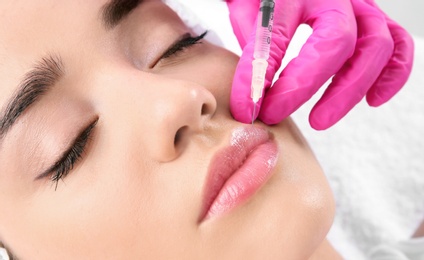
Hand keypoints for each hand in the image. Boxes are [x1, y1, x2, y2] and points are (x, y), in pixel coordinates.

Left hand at [227, 0, 413, 129]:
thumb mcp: (246, 12)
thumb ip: (253, 48)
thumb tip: (253, 99)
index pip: (274, 36)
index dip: (256, 78)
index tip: (246, 110)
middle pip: (337, 42)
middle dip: (305, 87)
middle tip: (275, 116)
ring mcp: (360, 4)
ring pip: (376, 46)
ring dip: (349, 91)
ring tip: (319, 120)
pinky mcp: (374, 17)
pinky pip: (399, 44)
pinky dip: (393, 75)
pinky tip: (372, 100)